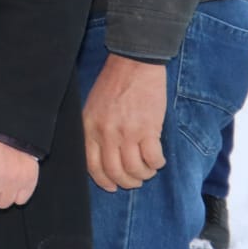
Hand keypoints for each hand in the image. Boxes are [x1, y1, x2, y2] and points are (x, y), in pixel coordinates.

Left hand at [83, 54, 167, 190]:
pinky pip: (152, 159)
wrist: (134, 63)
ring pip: (134, 170)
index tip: (113, 185)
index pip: (92, 166)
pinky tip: (158, 160)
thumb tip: (100, 155)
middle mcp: (106, 133)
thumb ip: (94, 130)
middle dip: (127, 182)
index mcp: (90, 127)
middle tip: (135, 179)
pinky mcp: (147, 129)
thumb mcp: (92, 106)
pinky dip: (157, 164)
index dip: (104, 181)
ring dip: (144, 174)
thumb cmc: (114, 83)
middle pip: (115, 172)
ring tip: (148, 169)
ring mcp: (126, 132)